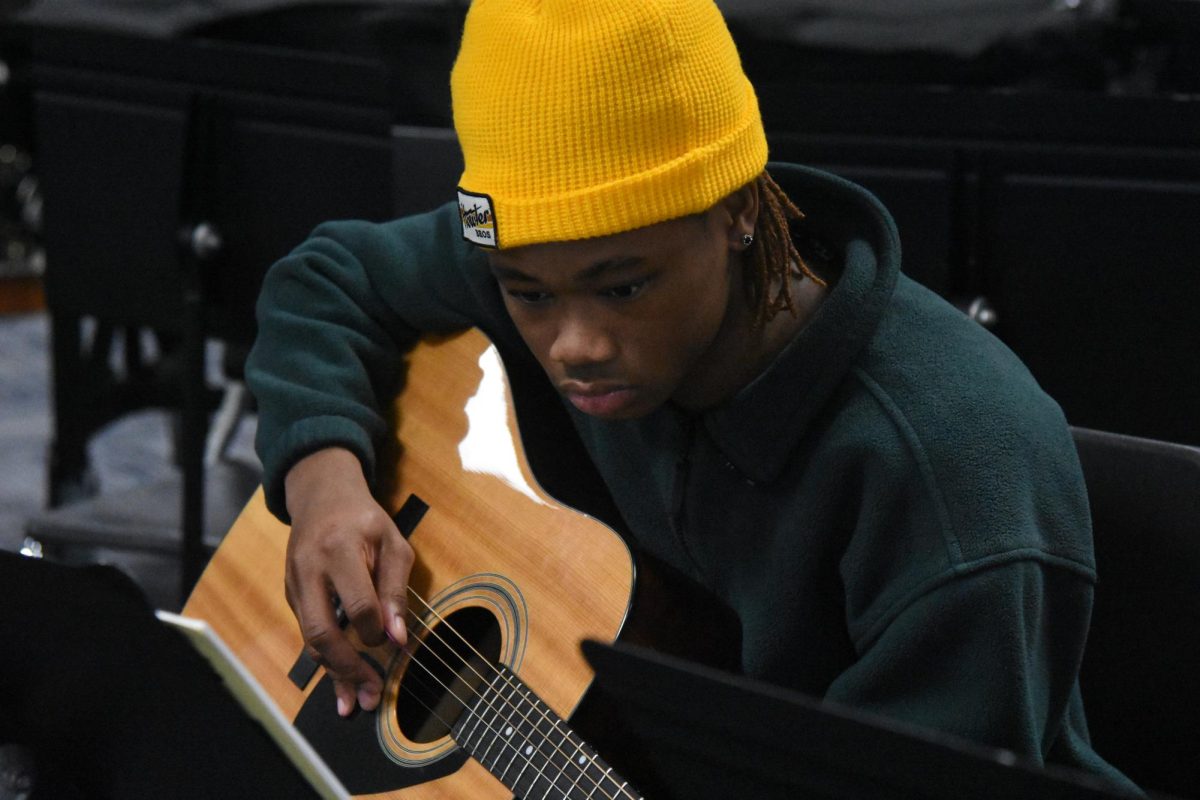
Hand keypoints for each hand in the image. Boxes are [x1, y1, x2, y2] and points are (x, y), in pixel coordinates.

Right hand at [283, 447, 412, 716]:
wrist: (321, 495)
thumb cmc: (365, 520)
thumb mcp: (393, 542)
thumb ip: (396, 588)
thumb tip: (398, 638)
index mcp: (339, 550)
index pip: (358, 603)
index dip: (378, 630)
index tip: (396, 645)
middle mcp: (309, 570)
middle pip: (322, 632)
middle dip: (348, 669)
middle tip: (372, 694)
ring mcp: (294, 583)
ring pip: (310, 640)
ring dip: (334, 674)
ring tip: (356, 703)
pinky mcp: (289, 594)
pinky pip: (307, 633)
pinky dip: (326, 659)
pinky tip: (342, 681)